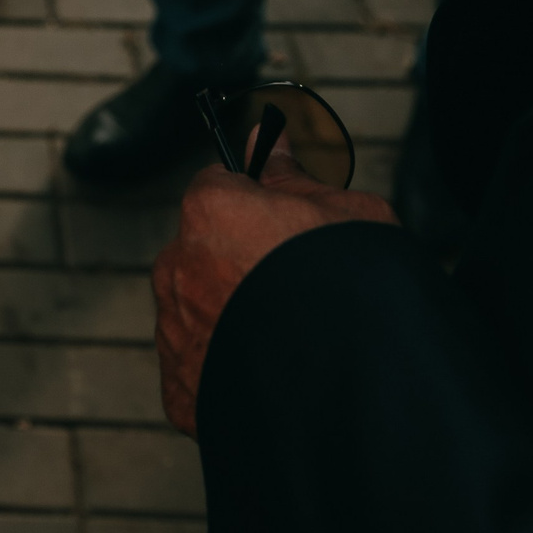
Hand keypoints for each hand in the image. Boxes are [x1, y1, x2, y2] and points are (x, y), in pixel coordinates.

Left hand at [152, 136, 396, 434]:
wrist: (358, 386)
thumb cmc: (357, 285)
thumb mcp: (346, 212)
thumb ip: (293, 177)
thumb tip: (265, 139)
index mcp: (209, 211)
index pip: (216, 187)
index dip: (252, 203)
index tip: (282, 222)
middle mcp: (176, 268)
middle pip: (201, 252)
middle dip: (236, 263)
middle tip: (294, 288)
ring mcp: (174, 333)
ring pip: (195, 311)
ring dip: (228, 318)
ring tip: (291, 340)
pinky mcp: (180, 392)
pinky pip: (198, 371)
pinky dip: (226, 372)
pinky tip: (274, 379)